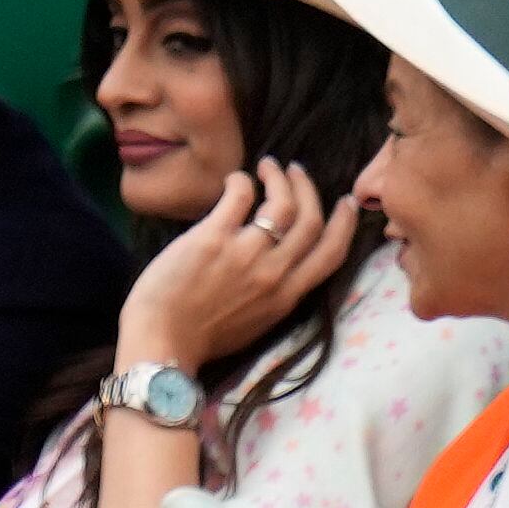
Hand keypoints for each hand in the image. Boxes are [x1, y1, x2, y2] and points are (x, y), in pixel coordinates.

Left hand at [120, 159, 358, 367]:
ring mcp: (245, 254)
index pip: (332, 253)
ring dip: (279, 178)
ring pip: (282, 204)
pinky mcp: (212, 239)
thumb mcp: (258, 322)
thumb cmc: (203, 338)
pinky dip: (242, 181)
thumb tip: (282, 268)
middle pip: (310, 220)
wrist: (161, 342)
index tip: (346, 203)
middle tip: (297, 172)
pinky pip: (239, 197)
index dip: (345, 224)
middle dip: (308, 189)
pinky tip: (236, 179)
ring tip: (269, 166)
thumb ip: (276, 295)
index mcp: (288, 295)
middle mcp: (274, 272)